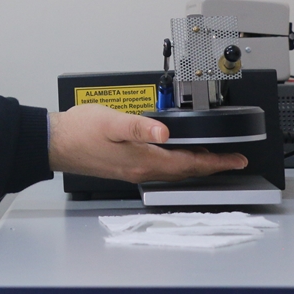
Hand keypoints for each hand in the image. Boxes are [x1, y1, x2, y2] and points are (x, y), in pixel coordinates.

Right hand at [48, 103, 247, 182]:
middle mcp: (141, 169)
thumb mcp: (112, 121)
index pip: (190, 163)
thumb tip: (165, 132)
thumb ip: (139, 125)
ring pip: (173, 172)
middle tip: (231, 161)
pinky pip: (160, 169)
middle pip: (186, 171)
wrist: (56, 142)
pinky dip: (175, 164)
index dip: (217, 162)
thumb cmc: (79, 131)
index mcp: (143, 159)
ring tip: (209, 159)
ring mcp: (132, 170)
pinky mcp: (124, 167)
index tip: (237, 160)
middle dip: (211, 166)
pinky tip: (172, 156)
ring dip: (194, 166)